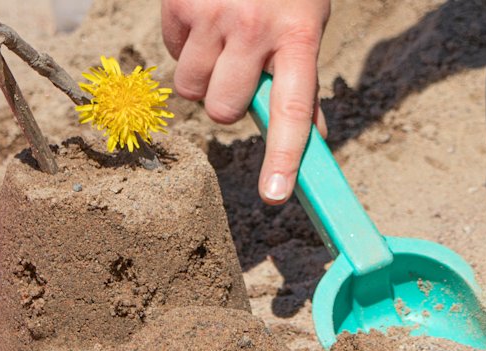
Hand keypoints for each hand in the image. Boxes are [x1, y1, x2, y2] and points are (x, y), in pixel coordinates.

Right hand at [162, 0, 329, 203]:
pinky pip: (171, 53)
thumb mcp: (308, 22)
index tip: (274, 196)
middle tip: (237, 74)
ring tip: (219, 41)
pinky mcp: (180, 4)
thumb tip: (314, 135)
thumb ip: (304, 77)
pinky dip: (184, 43)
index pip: (293, 109)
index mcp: (299, 35)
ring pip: (189, 89)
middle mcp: (255, 27)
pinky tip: (204, 18)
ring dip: (201, 76)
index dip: (284, 156)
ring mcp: (213, 14)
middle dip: (224, 103)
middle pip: (221, 110)